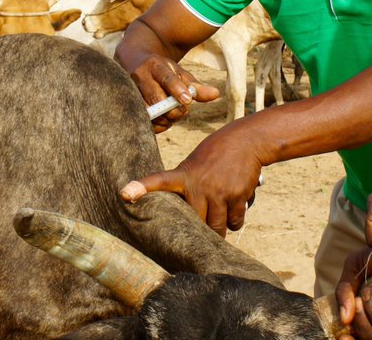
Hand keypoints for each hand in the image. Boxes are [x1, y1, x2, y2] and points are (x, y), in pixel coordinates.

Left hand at [119, 128, 263, 235]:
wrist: (246, 141)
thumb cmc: (216, 155)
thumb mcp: (194, 165)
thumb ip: (186, 188)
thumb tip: (184, 221)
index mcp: (183, 175)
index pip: (158, 180)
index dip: (142, 187)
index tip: (125, 193)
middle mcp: (199, 185)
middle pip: (195, 224)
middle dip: (200, 230)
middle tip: (204, 224)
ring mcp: (218, 191)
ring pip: (217, 228)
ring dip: (220, 228)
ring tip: (222, 213)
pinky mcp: (237, 195)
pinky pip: (235, 222)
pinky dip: (236, 220)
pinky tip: (235, 206)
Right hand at [128, 54, 219, 132]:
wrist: (134, 60)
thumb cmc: (162, 70)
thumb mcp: (179, 74)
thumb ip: (196, 86)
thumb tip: (215, 94)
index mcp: (155, 65)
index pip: (166, 78)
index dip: (177, 89)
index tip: (187, 100)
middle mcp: (139, 76)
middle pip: (156, 99)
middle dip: (173, 110)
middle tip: (184, 110)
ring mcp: (130, 90)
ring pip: (147, 112)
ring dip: (165, 119)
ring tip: (173, 115)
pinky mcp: (126, 103)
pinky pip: (142, 121)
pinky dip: (156, 126)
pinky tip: (164, 122)